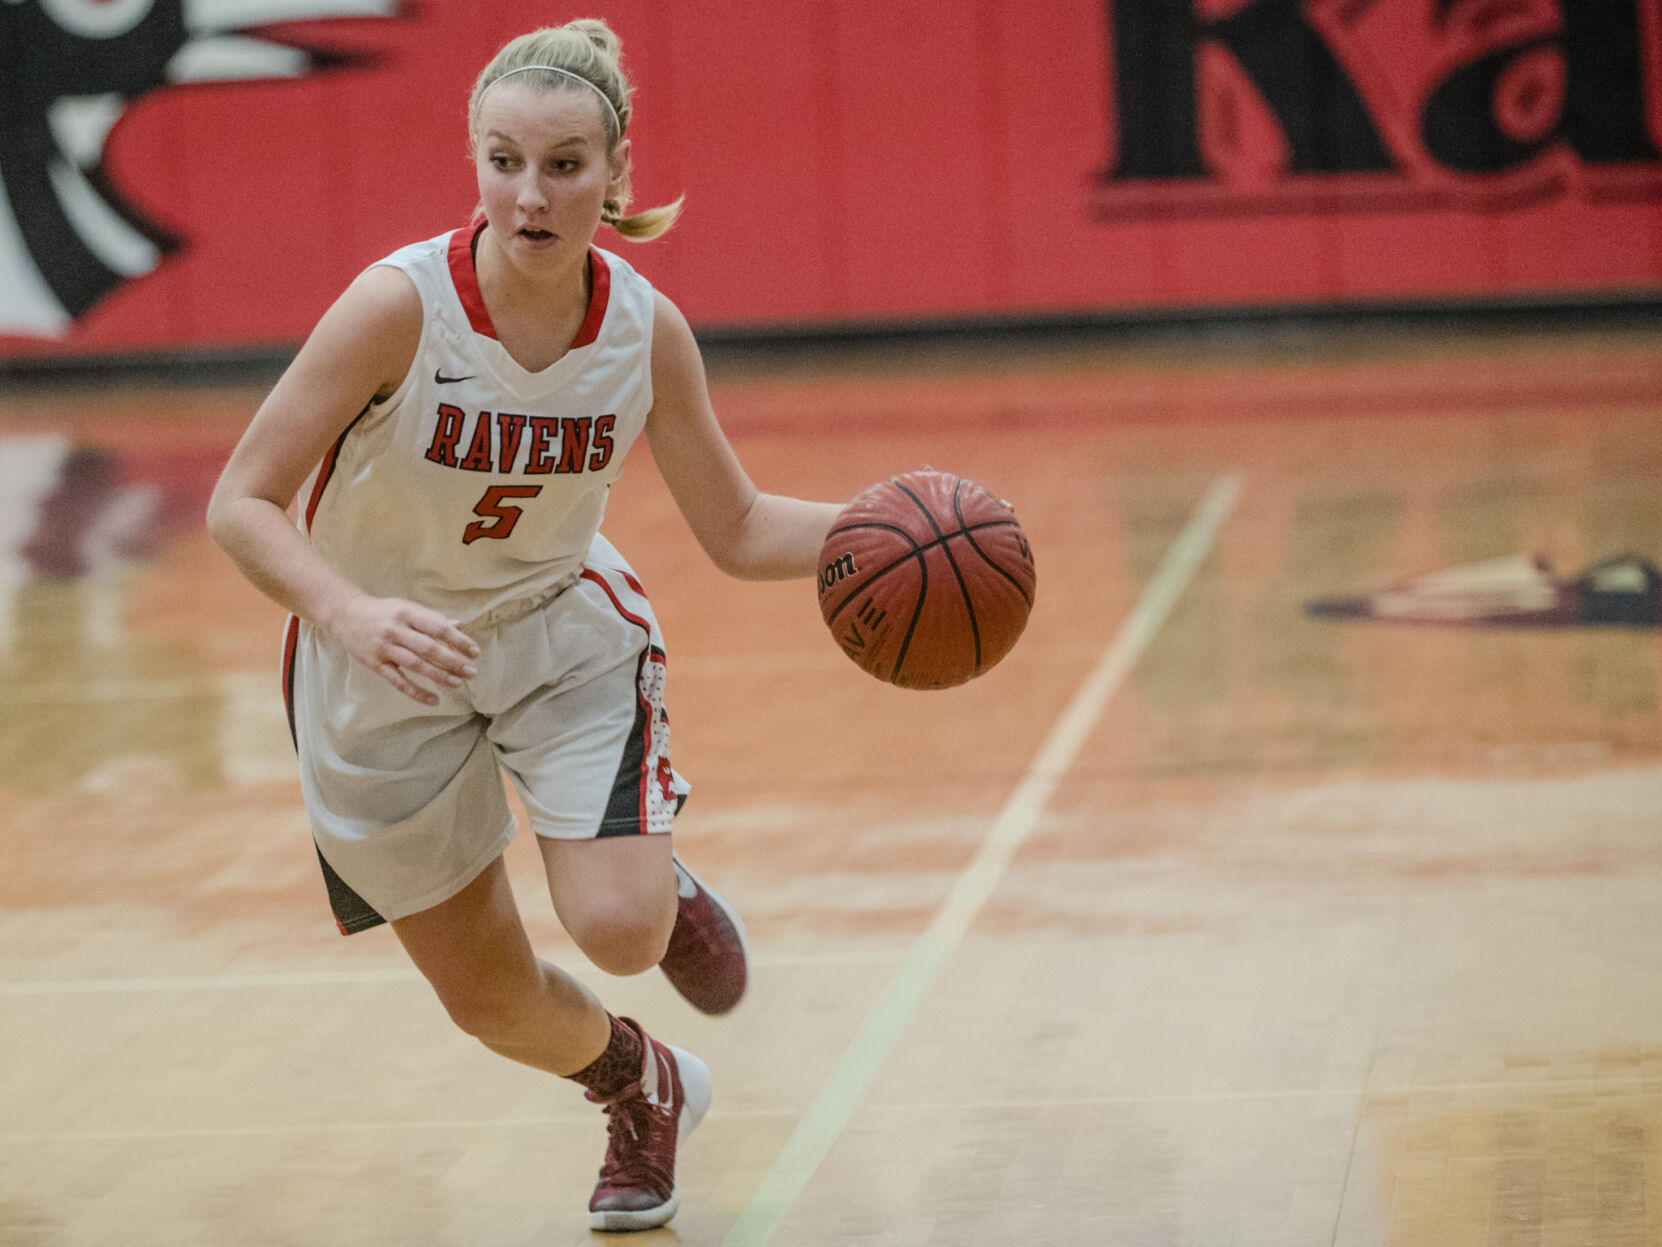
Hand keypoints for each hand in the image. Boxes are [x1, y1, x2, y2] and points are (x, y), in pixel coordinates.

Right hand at [327, 594, 480, 705]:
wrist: (346, 615)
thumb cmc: (383, 611)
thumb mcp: (407, 607)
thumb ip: (432, 618)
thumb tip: (460, 625)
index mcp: (407, 613)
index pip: (438, 627)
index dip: (459, 641)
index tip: (474, 652)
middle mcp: (396, 630)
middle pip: (429, 648)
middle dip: (453, 661)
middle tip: (471, 672)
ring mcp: (385, 649)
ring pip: (416, 665)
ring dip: (439, 676)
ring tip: (457, 683)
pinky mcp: (376, 664)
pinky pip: (399, 681)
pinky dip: (417, 692)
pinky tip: (433, 700)